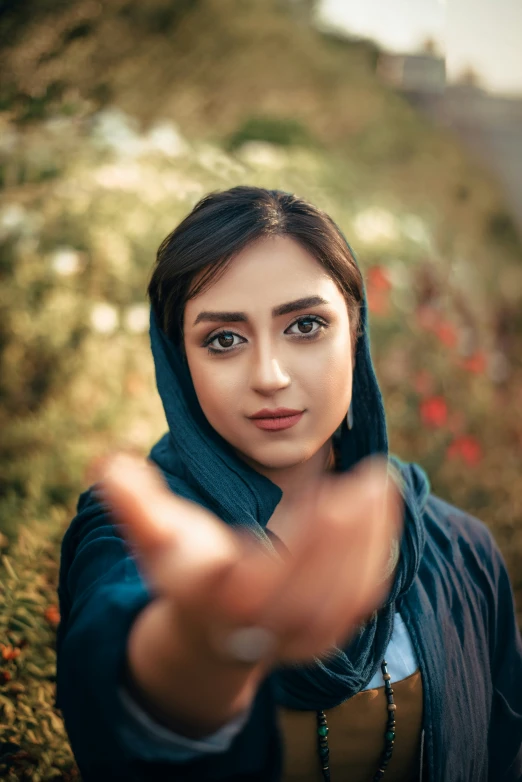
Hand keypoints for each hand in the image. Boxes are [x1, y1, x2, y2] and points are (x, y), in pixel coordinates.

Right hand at [98, 452, 402, 667]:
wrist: (211, 630)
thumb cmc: (186, 574)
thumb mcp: (155, 538)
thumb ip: (133, 504)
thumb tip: (106, 467)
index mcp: (224, 602)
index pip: (268, 584)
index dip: (308, 545)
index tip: (334, 496)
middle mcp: (267, 627)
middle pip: (318, 590)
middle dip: (350, 535)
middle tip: (373, 478)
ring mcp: (303, 635)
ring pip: (348, 594)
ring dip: (372, 539)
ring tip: (382, 483)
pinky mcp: (330, 630)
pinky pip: (362, 595)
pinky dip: (378, 555)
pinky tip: (383, 511)